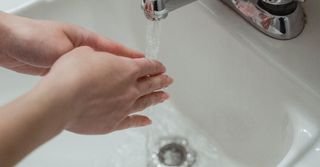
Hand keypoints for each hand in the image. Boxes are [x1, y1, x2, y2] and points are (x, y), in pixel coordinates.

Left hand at [0, 12, 143, 74]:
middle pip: (113, 61)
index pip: (117, 49)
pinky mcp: (67, 73)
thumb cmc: (34, 38)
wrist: (10, 44)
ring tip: (130, 87)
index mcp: (87, 41)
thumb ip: (84, 58)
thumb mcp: (64, 46)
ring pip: (103, 72)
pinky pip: (90, 80)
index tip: (149, 64)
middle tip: (146, 76)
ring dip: (117, 79)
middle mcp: (84, 51)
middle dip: (130, 69)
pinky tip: (105, 93)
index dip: (134, 57)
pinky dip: (100, 85)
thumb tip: (99, 68)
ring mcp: (76, 62)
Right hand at [37, 46, 172, 133]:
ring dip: (156, 98)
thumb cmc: (72, 75)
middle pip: (151, 84)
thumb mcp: (86, 53)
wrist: (61, 100)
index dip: (156, 66)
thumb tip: (100, 58)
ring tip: (164, 97)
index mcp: (126, 69)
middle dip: (161, 81)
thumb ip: (100, 56)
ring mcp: (124, 107)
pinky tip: (147, 121)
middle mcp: (129, 89)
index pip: (147, 66)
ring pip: (146, 102)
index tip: (161, 67)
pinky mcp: (114, 123)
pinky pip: (133, 122)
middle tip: (168, 80)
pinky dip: (141, 121)